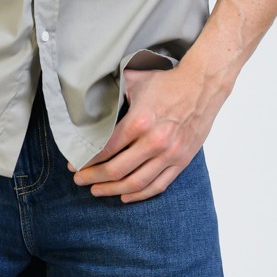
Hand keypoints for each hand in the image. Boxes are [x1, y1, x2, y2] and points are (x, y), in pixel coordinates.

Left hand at [69, 66, 226, 202]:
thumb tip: (90, 97)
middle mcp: (155, 141)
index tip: (75, 163)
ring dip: (113, 189)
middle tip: (79, 180)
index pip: (107, 148)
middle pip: (117, 169)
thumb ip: (113, 92)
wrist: (202, 85)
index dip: (88, 159)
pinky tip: (125, 195)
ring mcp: (170, 154)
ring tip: (96, 190)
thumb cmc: (167, 82)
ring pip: (136, 182)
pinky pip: (158, 185)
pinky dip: (140, 194)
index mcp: (140, 121)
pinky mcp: (181, 161)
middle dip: (94, 177)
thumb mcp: (135, 81)